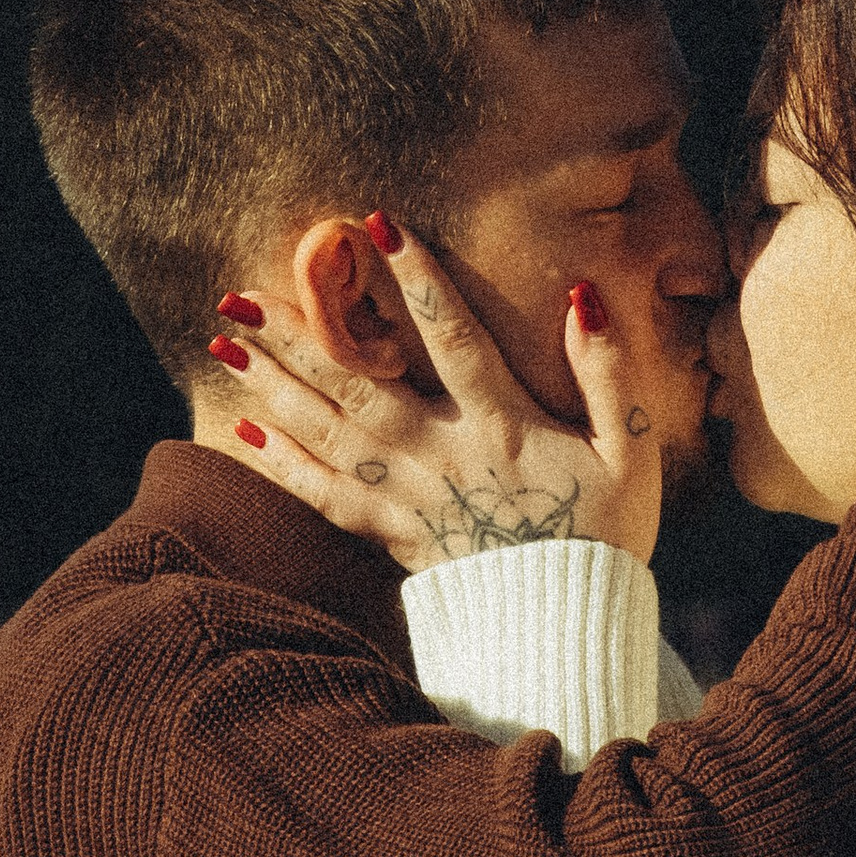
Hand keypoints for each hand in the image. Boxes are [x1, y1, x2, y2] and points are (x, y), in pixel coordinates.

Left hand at [214, 228, 663, 573]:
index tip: (377, 226)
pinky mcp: (392, 536)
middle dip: (302, 334)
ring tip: (225, 341)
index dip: (418, 280)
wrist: (570, 630)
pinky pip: (327, 499)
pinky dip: (283, 467)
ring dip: (276, 385)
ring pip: (331, 433)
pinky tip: (244, 431)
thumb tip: (585, 297)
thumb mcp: (631, 451)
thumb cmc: (606, 534)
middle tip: (243, 291)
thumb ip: (610, 373)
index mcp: (504, 427)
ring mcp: (411, 498)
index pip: (454, 338)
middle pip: (362, 385)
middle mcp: (445, 456)